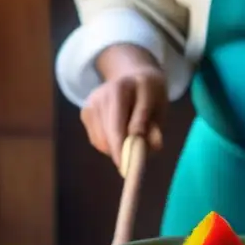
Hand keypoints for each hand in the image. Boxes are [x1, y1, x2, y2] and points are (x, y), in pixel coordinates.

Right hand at [81, 45, 166, 168]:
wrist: (132, 75)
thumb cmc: (150, 93)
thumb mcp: (159, 105)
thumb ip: (153, 125)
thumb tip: (149, 147)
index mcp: (121, 89)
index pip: (117, 126)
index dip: (122, 150)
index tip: (127, 170)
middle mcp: (100, 95)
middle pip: (107, 136)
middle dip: (120, 153)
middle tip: (133, 164)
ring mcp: (90, 104)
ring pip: (100, 141)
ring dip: (116, 150)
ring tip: (130, 140)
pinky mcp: (85, 113)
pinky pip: (96, 140)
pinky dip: (109, 145)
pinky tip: (119, 134)